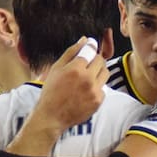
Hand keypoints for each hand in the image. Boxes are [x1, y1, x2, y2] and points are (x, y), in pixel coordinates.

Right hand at [7, 37, 107, 154]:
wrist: (52, 116)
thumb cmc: (51, 92)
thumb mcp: (56, 68)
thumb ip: (71, 52)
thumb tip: (84, 40)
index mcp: (75, 69)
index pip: (91, 50)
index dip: (91, 47)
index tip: (90, 46)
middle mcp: (87, 79)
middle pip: (101, 60)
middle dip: (94, 60)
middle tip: (86, 64)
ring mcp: (94, 91)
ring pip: (105, 72)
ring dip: (98, 71)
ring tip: (87, 77)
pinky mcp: (98, 101)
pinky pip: (103, 88)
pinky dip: (97, 87)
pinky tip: (86, 90)